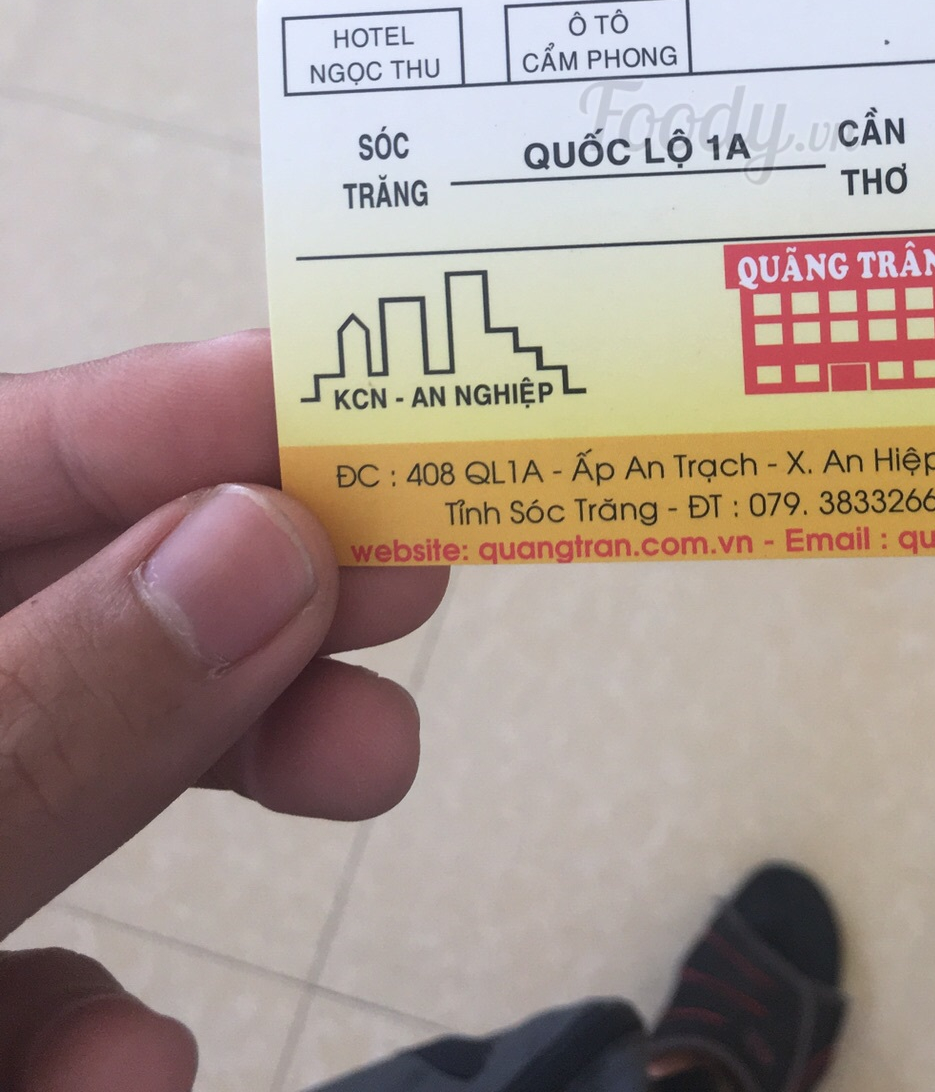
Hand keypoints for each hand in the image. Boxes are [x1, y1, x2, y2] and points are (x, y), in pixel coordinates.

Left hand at [0, 331, 447, 1090]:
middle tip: (409, 570)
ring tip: (370, 762)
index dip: (158, 412)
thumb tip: (263, 547)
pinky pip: (6, 981)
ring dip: (217, 775)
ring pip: (56, 782)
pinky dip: (87, 1021)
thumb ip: (56, 708)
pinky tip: (132, 1060)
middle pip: (60, 607)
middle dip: (243, 590)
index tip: (331, 393)